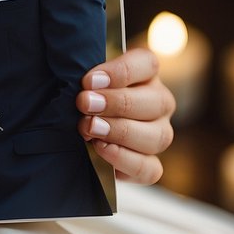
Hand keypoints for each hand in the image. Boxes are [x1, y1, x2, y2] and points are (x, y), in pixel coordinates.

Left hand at [76, 48, 173, 184]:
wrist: (74, 127)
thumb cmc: (80, 95)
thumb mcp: (80, 78)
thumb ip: (83, 73)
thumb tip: (82, 80)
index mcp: (146, 73)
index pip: (148, 64)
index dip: (120, 72)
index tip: (88, 80)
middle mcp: (159, 103)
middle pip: (157, 102)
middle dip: (117, 103)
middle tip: (85, 103)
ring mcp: (158, 134)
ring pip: (157, 136)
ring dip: (121, 132)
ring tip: (90, 128)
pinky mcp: (150, 165)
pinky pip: (150, 169)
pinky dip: (126, 161)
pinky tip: (102, 150)